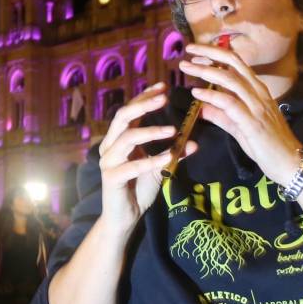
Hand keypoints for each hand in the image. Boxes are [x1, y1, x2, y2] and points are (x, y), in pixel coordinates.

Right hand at [97, 83, 195, 231]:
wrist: (124, 217)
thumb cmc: (139, 188)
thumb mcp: (160, 167)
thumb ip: (174, 153)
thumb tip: (195, 142)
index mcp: (118, 139)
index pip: (130, 110)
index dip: (145, 97)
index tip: (164, 86)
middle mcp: (110, 146)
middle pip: (123, 116)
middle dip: (144, 104)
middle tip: (164, 98)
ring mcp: (108, 162)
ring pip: (126, 137)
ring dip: (150, 131)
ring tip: (173, 130)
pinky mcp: (111, 178)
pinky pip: (131, 166)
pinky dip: (151, 161)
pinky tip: (168, 157)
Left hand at [179, 43, 302, 185]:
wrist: (289, 163)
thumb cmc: (267, 145)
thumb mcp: (239, 127)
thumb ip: (221, 116)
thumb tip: (201, 108)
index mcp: (257, 90)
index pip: (236, 64)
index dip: (216, 54)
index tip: (196, 52)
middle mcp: (258, 92)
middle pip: (233, 64)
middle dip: (209, 54)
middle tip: (188, 50)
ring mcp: (257, 106)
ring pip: (230, 79)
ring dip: (206, 71)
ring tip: (187, 68)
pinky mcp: (252, 122)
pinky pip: (230, 103)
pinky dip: (212, 96)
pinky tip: (197, 93)